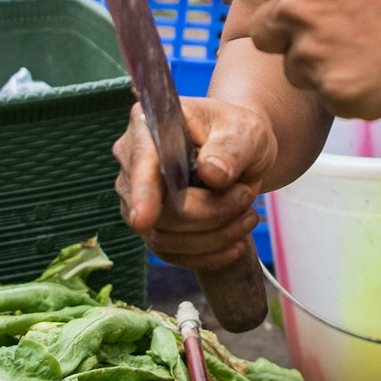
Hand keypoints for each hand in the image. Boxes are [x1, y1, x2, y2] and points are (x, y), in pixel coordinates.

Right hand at [113, 96, 276, 270]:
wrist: (243, 153)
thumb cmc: (239, 134)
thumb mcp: (246, 132)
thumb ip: (231, 149)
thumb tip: (212, 173)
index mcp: (147, 125)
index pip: (141, 162)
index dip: (142, 191)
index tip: (144, 218)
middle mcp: (133, 161)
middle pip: (157, 209)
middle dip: (209, 213)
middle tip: (246, 196)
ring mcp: (137, 197)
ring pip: (163, 238)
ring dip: (214, 236)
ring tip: (248, 215)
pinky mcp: (152, 225)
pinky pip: (172, 254)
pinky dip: (208, 255)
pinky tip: (235, 244)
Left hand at [239, 0, 380, 117]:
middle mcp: (298, 7)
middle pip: (264, 26)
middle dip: (290, 25)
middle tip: (335, 21)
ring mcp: (317, 56)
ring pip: (293, 67)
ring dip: (318, 60)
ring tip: (366, 45)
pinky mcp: (341, 96)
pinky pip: (327, 96)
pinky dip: (349, 86)